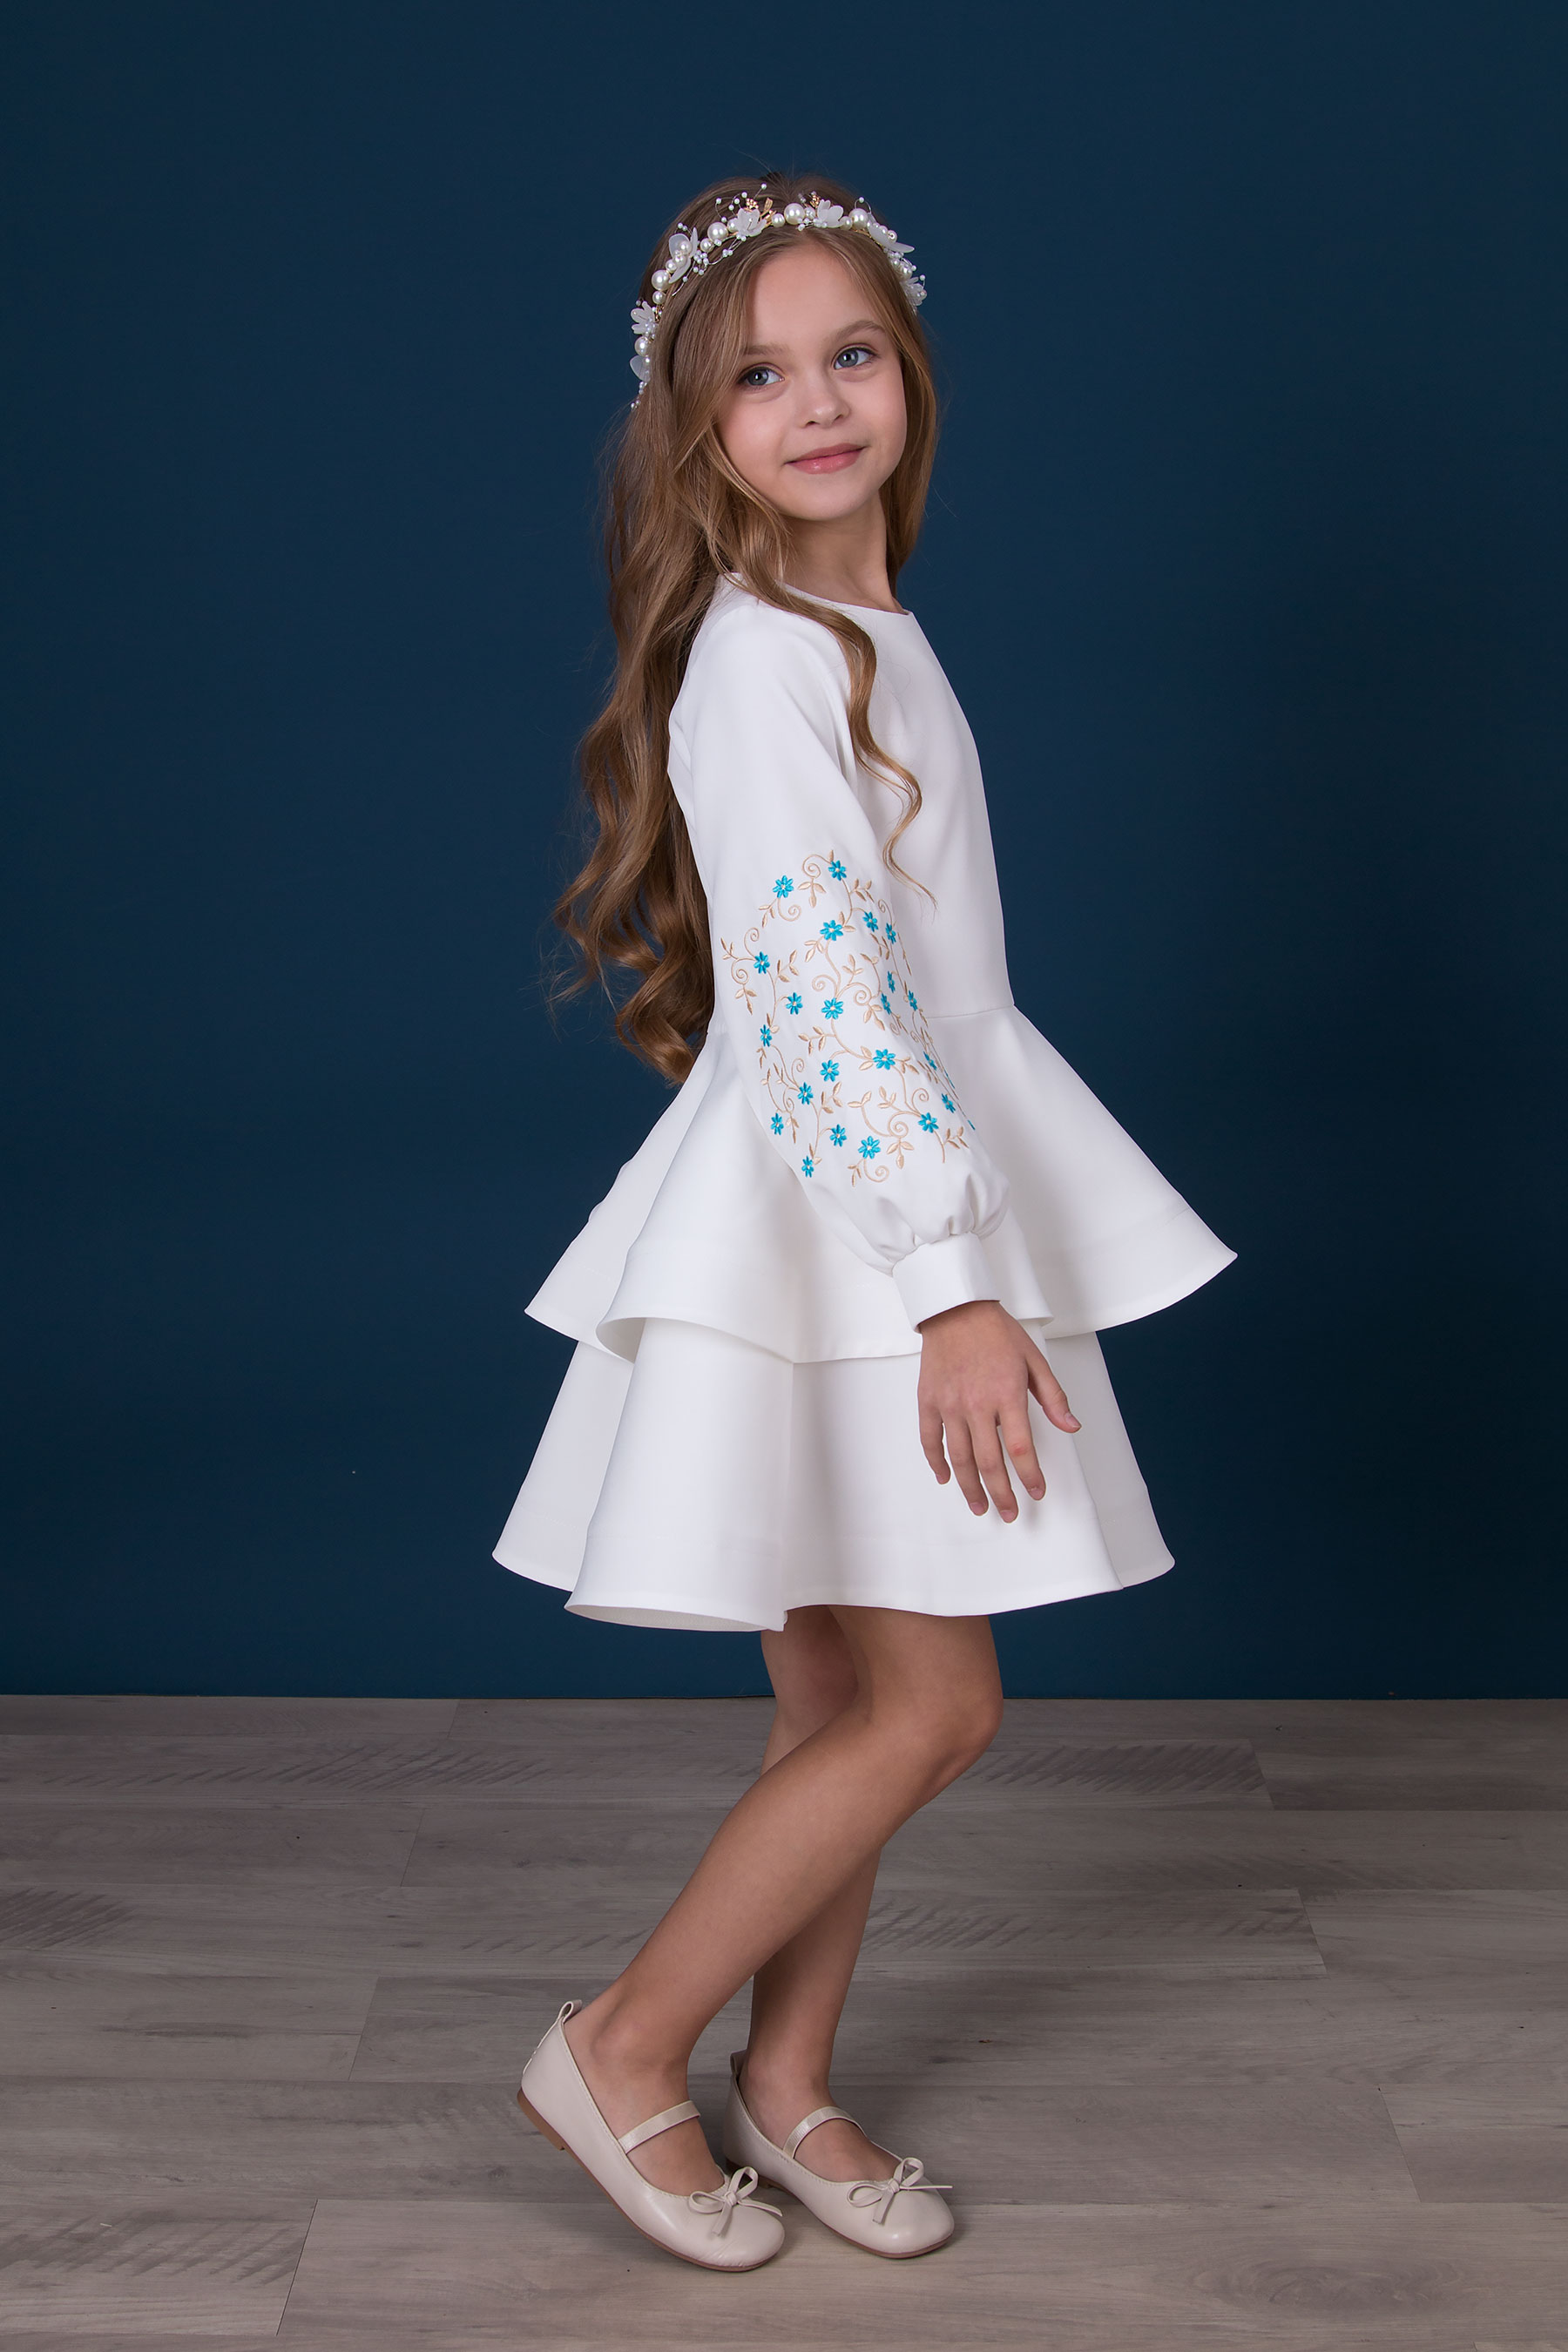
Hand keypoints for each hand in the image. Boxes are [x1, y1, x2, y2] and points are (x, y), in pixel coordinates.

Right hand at [916, 1299, 1080, 1521]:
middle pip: (989, 1461)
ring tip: (979, 1506)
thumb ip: (1053, 1397)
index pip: (1020, 1447)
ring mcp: (949, 1404)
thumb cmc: (996, 1332)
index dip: (1030, 1475)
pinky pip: (930, 1439)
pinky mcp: (929, 1401)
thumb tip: (1071, 1427)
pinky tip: (947, 1478)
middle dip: (1001, 1493)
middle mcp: (977, 1404)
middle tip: (1009, 1513)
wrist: (955, 1308)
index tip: (1036, 1493)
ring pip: (960, 1457)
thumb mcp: (1034, 1360)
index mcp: (1007, 1394)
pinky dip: (937, 1462)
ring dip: (970, 1487)